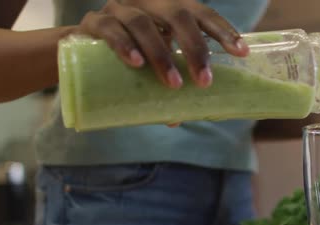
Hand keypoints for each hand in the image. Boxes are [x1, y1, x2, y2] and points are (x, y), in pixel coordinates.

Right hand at [75, 0, 248, 89]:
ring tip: (173, 84)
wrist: (78, 51)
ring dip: (162, 55)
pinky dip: (124, 46)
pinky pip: (111, 29)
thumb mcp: (156, 67)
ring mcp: (119, 9)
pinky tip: (136, 64)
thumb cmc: (130, 59)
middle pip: (178, 15)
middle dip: (195, 48)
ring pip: (144, 24)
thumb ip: (170, 84)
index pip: (203, 14)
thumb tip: (182, 117)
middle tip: (205, 81)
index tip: (241, 52)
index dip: (224, 30)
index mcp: (170, 10)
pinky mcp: (93, 21)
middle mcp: (147, 2)